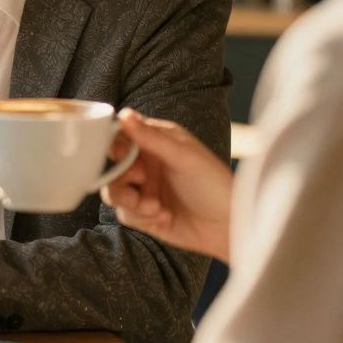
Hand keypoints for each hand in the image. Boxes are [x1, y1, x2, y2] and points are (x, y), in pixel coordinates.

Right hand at [101, 108, 233, 262]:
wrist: (230, 228)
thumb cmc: (215, 185)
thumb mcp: (184, 157)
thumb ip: (151, 138)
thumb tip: (124, 114)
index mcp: (157, 142)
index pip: (122, 136)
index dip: (114, 145)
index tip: (119, 155)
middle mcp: (147, 164)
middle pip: (111, 166)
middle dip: (121, 177)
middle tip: (140, 180)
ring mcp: (145, 190)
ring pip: (114, 191)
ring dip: (129, 200)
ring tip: (152, 207)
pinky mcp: (144, 214)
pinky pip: (126, 213)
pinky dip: (141, 216)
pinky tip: (165, 216)